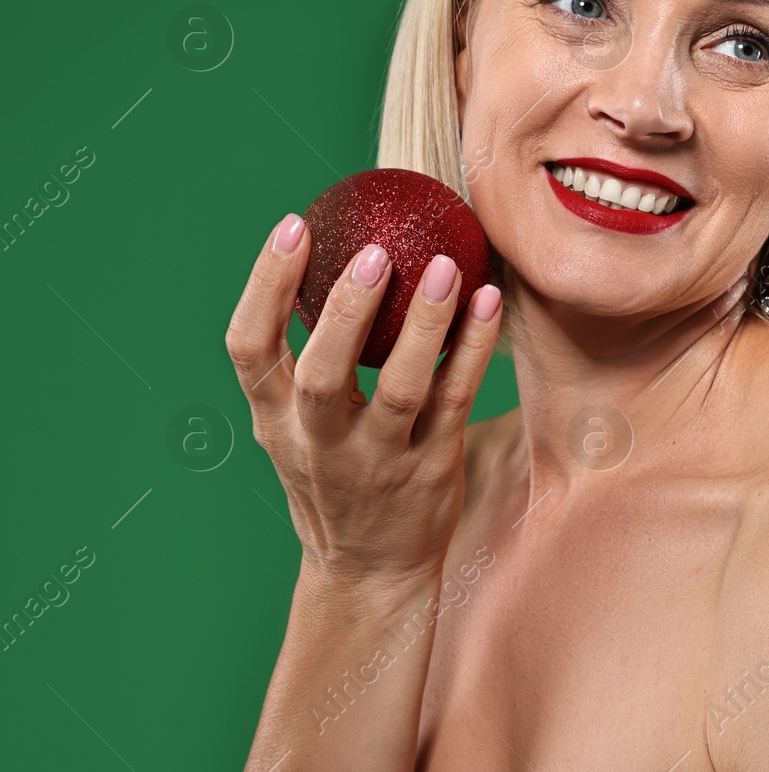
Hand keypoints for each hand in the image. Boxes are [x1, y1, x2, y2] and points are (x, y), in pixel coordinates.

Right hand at [226, 212, 502, 591]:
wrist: (368, 573)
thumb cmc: (334, 478)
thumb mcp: (296, 429)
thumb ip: (301, 364)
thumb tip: (336, 260)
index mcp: (276, 420)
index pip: (249, 348)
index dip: (265, 286)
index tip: (294, 227)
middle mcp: (319, 442)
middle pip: (320, 372)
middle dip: (346, 312)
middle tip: (374, 252)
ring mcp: (378, 460)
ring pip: (400, 390)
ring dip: (424, 327)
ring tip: (447, 267)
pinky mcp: (431, 470)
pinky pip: (455, 401)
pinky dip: (473, 350)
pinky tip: (488, 302)